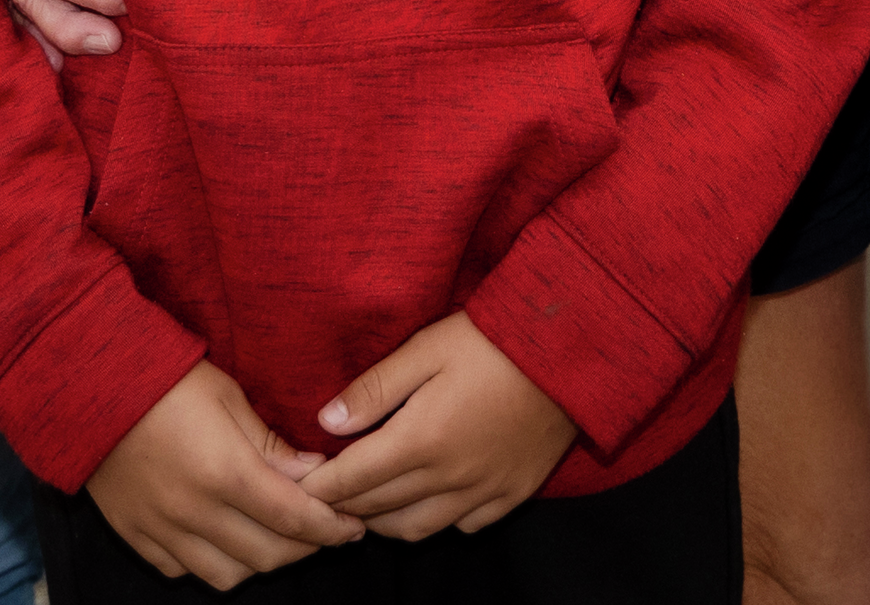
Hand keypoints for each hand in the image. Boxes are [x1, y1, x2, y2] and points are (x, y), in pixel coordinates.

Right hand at [87, 363, 360, 584]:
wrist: (86, 384)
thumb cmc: (165, 379)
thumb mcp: (228, 397)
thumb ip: (271, 444)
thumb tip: (314, 474)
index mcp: (225, 473)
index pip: (294, 519)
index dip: (331, 528)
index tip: (352, 526)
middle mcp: (194, 511)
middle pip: (268, 555)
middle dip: (306, 547)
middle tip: (324, 529)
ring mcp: (161, 529)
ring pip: (228, 575)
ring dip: (261, 561)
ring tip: (276, 536)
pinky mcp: (135, 534)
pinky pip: (183, 570)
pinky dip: (211, 562)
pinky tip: (224, 538)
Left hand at [305, 314, 576, 539]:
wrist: (572, 350)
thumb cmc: (494, 340)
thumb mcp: (426, 348)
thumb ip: (374, 388)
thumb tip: (325, 421)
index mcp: (421, 440)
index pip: (351, 479)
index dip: (318, 486)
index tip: (296, 484)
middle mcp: (450, 477)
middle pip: (378, 509)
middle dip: (343, 505)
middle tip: (323, 493)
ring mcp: (484, 490)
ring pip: (416, 529)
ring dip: (383, 521)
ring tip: (367, 502)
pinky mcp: (513, 493)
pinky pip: (464, 525)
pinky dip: (436, 520)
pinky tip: (427, 499)